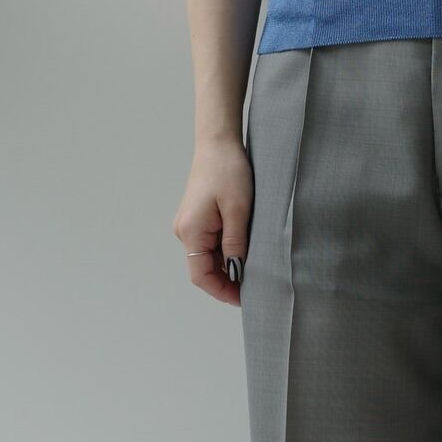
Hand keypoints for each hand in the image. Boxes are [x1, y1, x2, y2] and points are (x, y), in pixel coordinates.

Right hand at [174, 136, 253, 306]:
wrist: (218, 143)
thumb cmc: (228, 171)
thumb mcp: (238, 210)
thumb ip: (236, 243)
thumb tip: (237, 272)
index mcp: (191, 232)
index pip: (201, 276)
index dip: (222, 291)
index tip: (245, 299)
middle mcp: (185, 231)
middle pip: (203, 269)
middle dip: (227, 281)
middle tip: (256, 287)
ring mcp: (190, 225)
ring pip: (208, 258)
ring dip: (227, 266)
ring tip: (254, 269)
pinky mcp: (197, 219)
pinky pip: (210, 244)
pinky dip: (226, 253)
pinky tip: (244, 252)